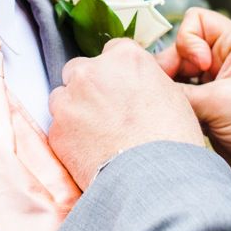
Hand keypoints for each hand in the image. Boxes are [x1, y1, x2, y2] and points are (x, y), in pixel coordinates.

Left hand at [48, 38, 203, 189]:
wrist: (152, 179)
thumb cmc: (170, 141)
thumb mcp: (174, 97)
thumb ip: (149, 81)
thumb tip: (141, 84)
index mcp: (125, 58)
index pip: (114, 51)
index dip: (118, 73)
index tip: (121, 88)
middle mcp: (92, 72)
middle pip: (81, 70)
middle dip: (89, 88)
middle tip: (107, 113)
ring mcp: (69, 100)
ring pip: (62, 97)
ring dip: (74, 111)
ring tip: (97, 136)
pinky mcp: (56, 129)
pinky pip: (58, 128)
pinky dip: (69, 138)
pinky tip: (90, 153)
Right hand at [154, 8, 230, 196]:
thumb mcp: (220, 102)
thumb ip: (178, 92)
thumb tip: (146, 87)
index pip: (195, 22)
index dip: (187, 43)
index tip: (198, 67)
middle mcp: (223, 61)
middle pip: (179, 53)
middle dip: (171, 72)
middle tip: (170, 95)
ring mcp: (215, 86)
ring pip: (177, 79)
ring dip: (172, 94)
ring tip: (178, 112)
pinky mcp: (209, 110)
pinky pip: (181, 101)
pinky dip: (176, 110)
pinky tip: (179, 122)